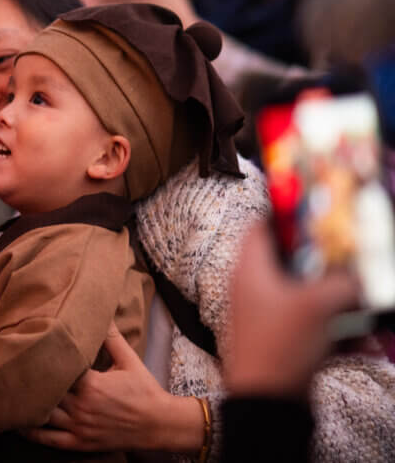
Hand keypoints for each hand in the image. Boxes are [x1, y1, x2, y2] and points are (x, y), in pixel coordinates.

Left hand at [22, 323, 201, 451]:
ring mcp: (80, 427)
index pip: (57, 368)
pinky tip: (17, 422)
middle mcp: (82, 406)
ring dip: (25, 404)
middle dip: (30, 380)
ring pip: (43, 415)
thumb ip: (112, 337)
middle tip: (12, 367)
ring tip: (9, 391)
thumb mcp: (129, 360)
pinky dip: (31, 432)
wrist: (159, 424)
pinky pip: (49, 440)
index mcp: (91, 384)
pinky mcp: (80, 443)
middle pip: (46, 391)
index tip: (28, 348)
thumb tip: (102, 312)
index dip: (42, 359)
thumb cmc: (144, 390)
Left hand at [226, 222, 360, 397]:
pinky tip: (363, 339)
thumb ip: (344, 282)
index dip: (289, 214)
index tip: (318, 211)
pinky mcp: (283, 337)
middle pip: (292, 259)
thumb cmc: (280, 346)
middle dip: (328, 261)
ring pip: (309, 292)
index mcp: (250, 269)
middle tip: (351, 260)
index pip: (263, 226)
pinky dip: (338, 327)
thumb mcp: (319, 305)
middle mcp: (254, 288)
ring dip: (340, 298)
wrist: (267, 402)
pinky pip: (315, 322)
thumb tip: (359, 274)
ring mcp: (268, 314)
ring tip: (363, 303)